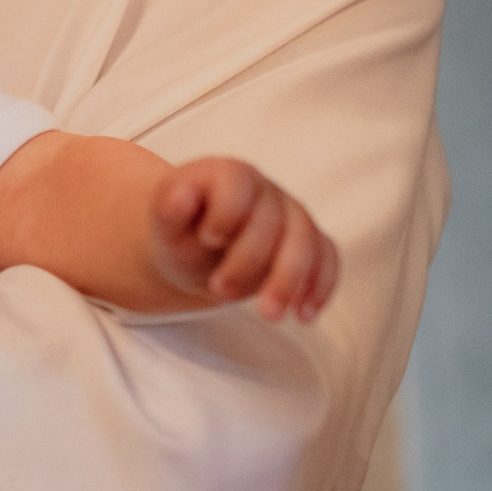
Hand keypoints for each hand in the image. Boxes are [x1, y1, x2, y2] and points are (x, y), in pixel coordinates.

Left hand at [151, 158, 337, 322]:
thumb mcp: (164, 225)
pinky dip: (320, 286)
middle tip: (219, 290)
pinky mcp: (309, 242)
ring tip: (269, 315)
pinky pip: (327, 258)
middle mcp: (265, 190)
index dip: (227, 212)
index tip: (209, 239)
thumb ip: (169, 209)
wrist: (196, 250)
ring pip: (306, 241)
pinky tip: (304, 315)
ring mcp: (292, 215)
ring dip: (289, 281)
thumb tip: (179, 197)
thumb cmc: (180, 233)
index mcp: (227, 174)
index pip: (238, 181)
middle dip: (249, 261)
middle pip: (273, 220)